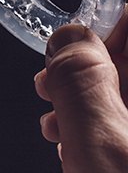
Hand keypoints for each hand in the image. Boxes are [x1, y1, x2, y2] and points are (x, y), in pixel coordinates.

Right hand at [35, 11, 127, 172]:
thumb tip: (68, 38)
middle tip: (52, 80)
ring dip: (71, 94)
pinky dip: (76, 117)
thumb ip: (81, 84)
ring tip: (54, 115)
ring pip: (106, 85)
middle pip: (119, 57)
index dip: (105, 29)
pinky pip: (101, 111)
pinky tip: (62, 136)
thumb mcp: (100, 142)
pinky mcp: (124, 140)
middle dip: (78, 66)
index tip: (74, 45)